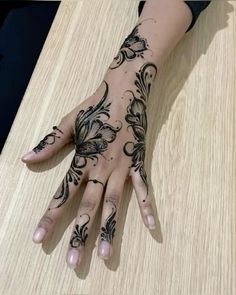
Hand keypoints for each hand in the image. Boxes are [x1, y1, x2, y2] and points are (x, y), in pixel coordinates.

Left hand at [21, 62, 156, 268]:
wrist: (125, 91)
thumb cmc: (96, 107)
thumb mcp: (69, 122)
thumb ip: (49, 143)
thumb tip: (25, 158)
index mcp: (83, 158)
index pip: (63, 193)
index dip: (50, 216)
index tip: (39, 238)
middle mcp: (101, 168)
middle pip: (88, 206)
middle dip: (79, 234)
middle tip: (73, 262)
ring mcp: (121, 168)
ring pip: (113, 203)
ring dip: (109, 229)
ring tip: (103, 255)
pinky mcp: (138, 164)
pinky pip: (143, 188)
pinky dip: (146, 207)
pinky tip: (150, 228)